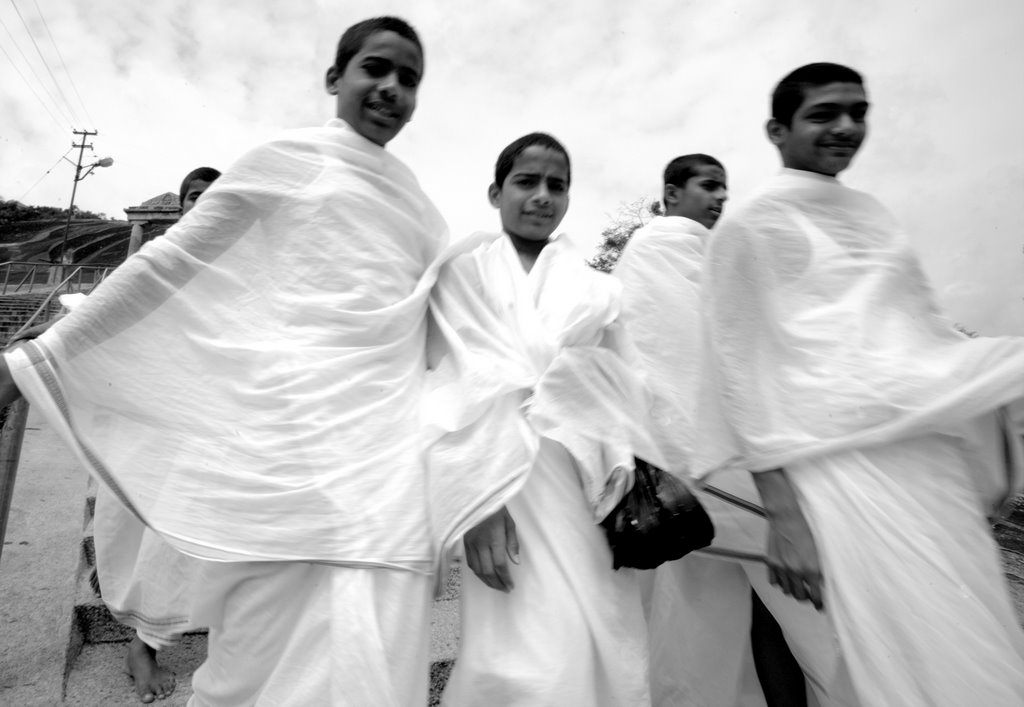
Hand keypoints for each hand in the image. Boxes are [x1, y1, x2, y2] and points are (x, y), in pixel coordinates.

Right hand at [463, 506, 518, 592]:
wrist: (474, 496)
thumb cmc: (495, 507)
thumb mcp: (509, 522)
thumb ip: (513, 543)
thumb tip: (516, 562)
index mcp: (494, 538)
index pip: (500, 565)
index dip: (505, 578)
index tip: (511, 586)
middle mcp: (480, 543)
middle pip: (488, 571)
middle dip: (497, 584)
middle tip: (505, 590)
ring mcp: (470, 544)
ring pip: (477, 570)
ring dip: (487, 581)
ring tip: (496, 586)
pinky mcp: (464, 543)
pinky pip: (470, 563)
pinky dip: (477, 573)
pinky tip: (484, 575)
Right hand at [753, 468, 823, 610]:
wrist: (786, 517)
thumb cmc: (806, 529)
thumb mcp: (819, 550)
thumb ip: (820, 568)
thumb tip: (822, 581)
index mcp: (811, 569)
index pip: (816, 596)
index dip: (819, 603)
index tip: (820, 605)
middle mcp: (795, 571)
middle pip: (800, 596)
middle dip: (805, 597)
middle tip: (808, 594)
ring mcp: (781, 568)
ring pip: (786, 590)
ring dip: (792, 589)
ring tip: (796, 584)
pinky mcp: (771, 562)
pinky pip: (774, 581)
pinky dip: (779, 581)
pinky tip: (784, 576)